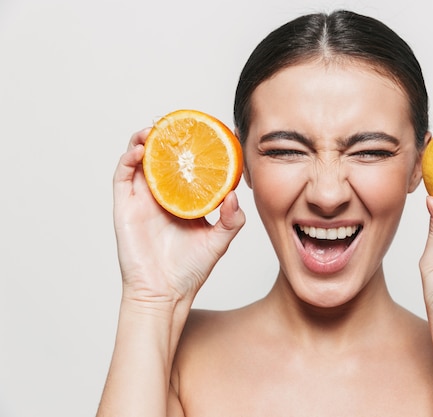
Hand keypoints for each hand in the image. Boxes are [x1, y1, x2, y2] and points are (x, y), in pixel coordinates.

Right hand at [112, 128, 245, 305]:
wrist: (165, 293)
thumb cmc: (190, 270)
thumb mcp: (220, 240)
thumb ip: (232, 219)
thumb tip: (235, 194)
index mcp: (183, 201)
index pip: (187, 167)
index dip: (194, 148)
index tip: (208, 131)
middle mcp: (162, 196)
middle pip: (160, 158)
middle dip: (166, 138)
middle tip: (177, 125)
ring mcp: (142, 200)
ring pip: (138, 161)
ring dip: (144, 141)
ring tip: (155, 131)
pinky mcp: (124, 207)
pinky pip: (122, 177)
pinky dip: (128, 159)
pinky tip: (140, 151)